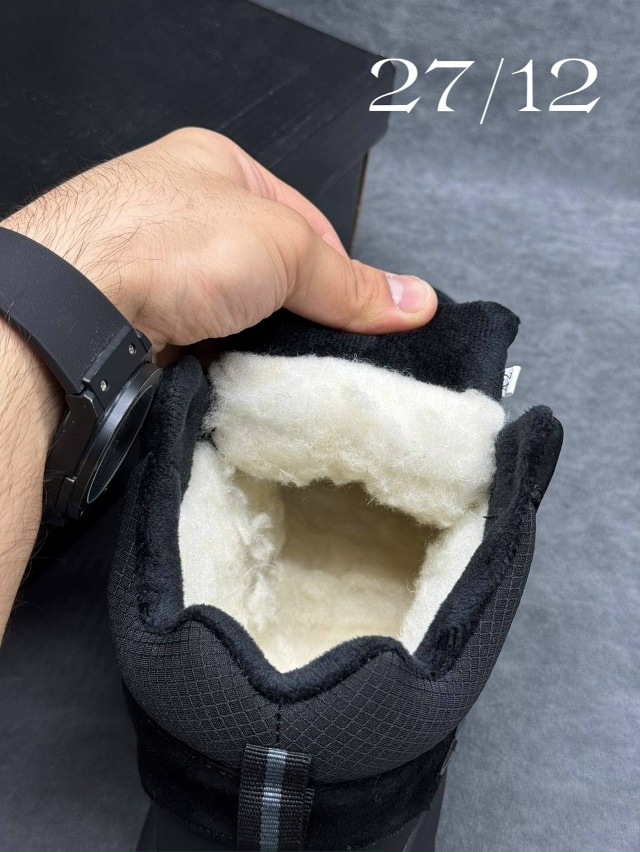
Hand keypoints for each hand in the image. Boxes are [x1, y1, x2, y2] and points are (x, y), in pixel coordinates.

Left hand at [1, 127, 436, 360]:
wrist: (78, 306)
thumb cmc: (171, 243)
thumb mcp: (282, 248)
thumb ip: (349, 280)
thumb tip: (419, 302)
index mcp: (219, 168)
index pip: (303, 222)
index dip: (339, 271)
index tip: (365, 316)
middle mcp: (187, 215)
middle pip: (272, 272)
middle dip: (300, 312)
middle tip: (332, 351)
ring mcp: (163, 271)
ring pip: (241, 315)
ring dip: (265, 344)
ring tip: (291, 371)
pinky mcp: (148, 322)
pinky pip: (210, 346)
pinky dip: (232, 365)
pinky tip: (247, 380)